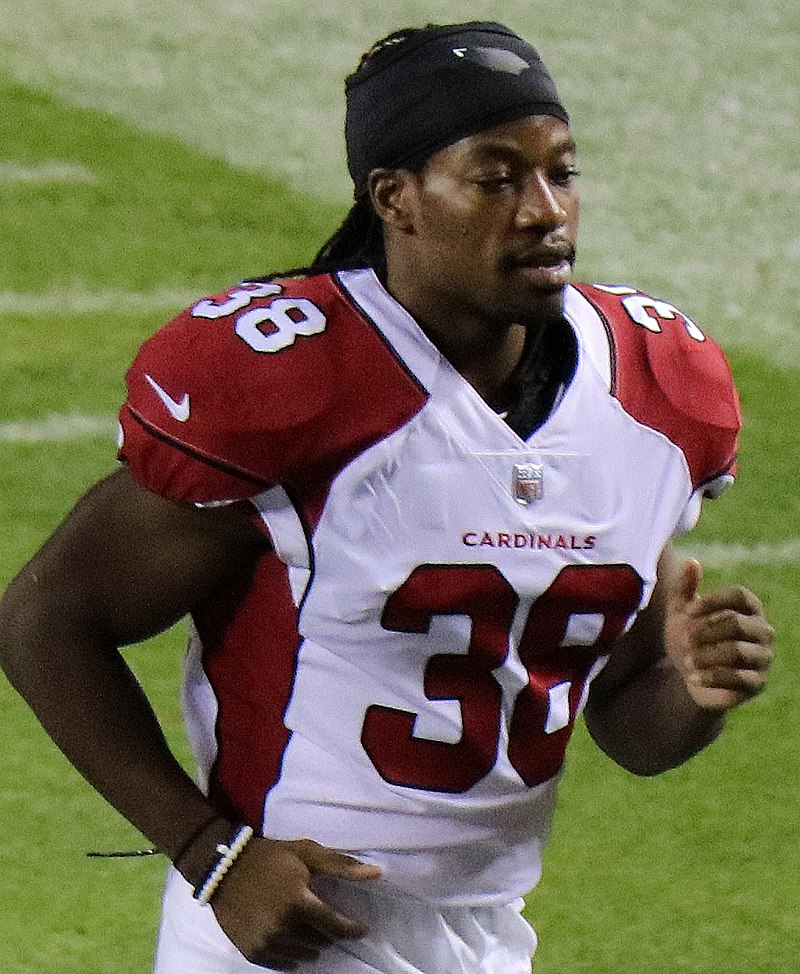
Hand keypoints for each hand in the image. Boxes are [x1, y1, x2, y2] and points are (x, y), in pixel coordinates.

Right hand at [210, 837, 380, 969]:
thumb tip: (376, 873)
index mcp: (298, 902)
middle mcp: (283, 928)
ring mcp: (266, 943)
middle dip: (327, 931)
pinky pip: (284, 964)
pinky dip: (292, 954)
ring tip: (305, 924)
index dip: (352, 929)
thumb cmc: (271, 857)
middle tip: (321, 915)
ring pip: (305, 954)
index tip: (361, 929)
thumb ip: (341, 865)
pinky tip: (291, 938)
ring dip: (311, 942)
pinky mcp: (252, 952)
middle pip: (321, 942)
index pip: (336, 927)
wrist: (226, 868)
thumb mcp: (306, 853)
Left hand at [663, 558, 774, 710]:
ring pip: (738, 652)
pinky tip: (691, 678)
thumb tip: (691, 561)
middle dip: (705, 632)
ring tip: (686, 660)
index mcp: (749, 609)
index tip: (687, 611)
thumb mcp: (681, 612)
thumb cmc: (690, 637)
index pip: (740, 595)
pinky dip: (710, 677)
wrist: (690, 676)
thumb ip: (685, 588)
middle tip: (684, 640)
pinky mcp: (757, 683)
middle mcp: (763, 631)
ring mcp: (763, 658)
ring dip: (706, 655)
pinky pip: (738, 678)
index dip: (713, 601)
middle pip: (738, 624)